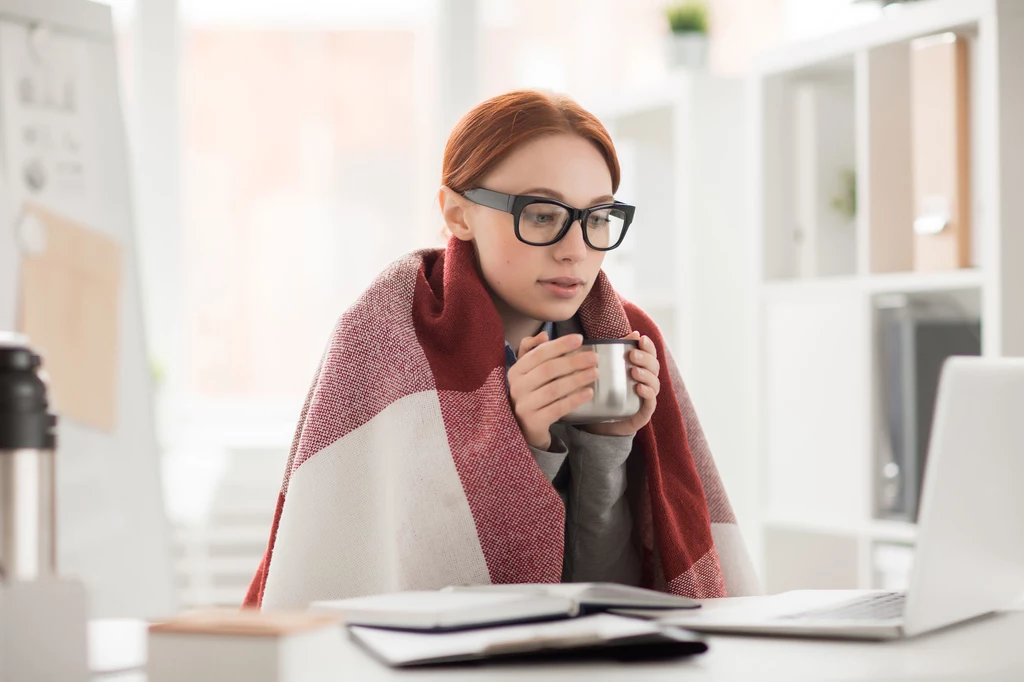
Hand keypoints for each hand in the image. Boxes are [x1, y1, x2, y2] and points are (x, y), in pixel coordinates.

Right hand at [508, 332, 598, 449]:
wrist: (524, 428)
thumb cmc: (530, 394)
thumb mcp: (527, 372)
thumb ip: (533, 351)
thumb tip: (544, 335)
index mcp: (516, 371)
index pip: (538, 353)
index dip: (560, 345)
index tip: (580, 339)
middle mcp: (517, 387)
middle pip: (548, 370)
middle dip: (573, 361)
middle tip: (594, 358)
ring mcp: (524, 406)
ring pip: (554, 389)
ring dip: (577, 379)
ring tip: (595, 373)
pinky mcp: (534, 422)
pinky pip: (557, 409)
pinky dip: (574, 400)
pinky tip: (589, 393)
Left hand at [582, 331, 660, 437]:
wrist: (598, 423)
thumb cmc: (604, 392)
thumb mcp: (607, 370)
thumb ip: (617, 351)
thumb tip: (633, 332)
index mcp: (641, 369)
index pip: (650, 355)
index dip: (649, 346)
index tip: (641, 339)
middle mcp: (648, 382)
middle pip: (654, 367)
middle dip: (645, 359)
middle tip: (632, 355)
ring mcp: (648, 398)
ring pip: (654, 383)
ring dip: (646, 375)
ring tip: (634, 371)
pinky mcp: (644, 412)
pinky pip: (651, 402)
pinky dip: (647, 393)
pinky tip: (639, 388)